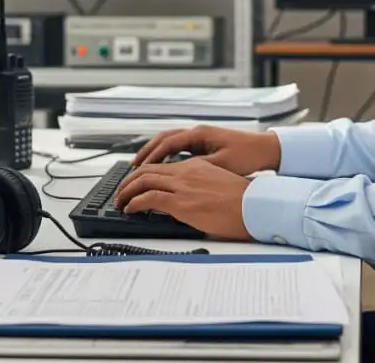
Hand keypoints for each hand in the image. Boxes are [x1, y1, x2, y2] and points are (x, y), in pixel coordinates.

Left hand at [114, 157, 252, 240]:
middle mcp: (186, 171)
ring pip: (143, 180)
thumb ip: (199, 187)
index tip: (136, 182)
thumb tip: (190, 200)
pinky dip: (134, 202)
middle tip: (121, 191)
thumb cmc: (242, 201)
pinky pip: (148, 198)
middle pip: (147, 170)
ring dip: (127, 191)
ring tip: (120, 201)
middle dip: (129, 181)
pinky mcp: (181, 202)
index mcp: (195, 166)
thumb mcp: (217, 185)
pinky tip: (129, 208)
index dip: (144, 173)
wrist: (253, 206)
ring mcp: (182, 185)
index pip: (162, 165)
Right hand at [130, 125, 281, 175]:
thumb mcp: (223, 164)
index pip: (168, 143)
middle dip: (146, 152)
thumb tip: (177, 174)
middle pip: (163, 138)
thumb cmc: (248, 155)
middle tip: (132, 166)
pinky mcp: (204, 143)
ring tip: (141, 165)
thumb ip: (199, 168)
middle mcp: (197, 132)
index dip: (152, 156)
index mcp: (200, 134)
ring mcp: (200, 136)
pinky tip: (162, 165)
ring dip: (155, 152)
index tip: (139, 168)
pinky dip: (166, 154)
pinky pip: (178, 146)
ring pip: (170, 141)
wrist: (266, 148)